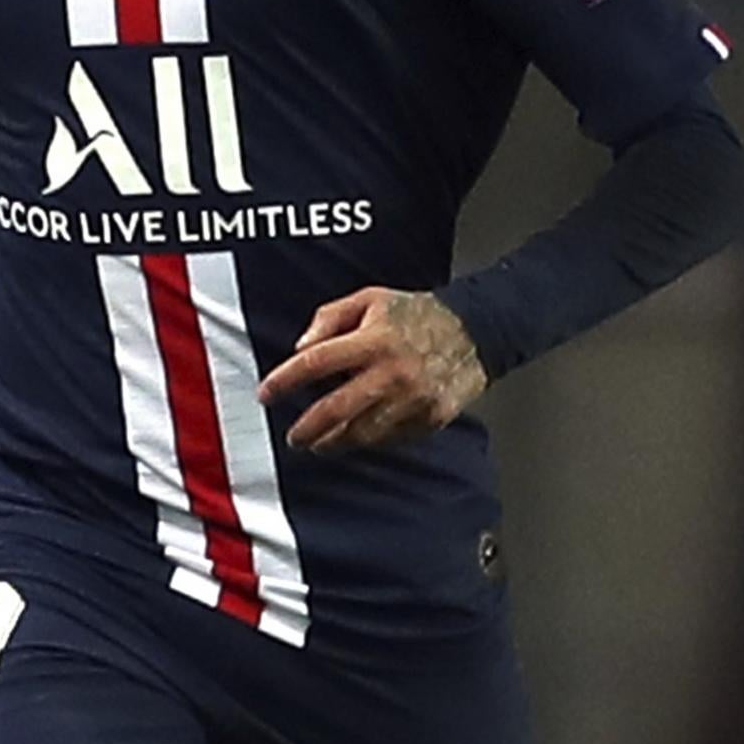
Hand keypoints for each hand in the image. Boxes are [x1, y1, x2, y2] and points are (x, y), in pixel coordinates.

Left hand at [257, 288, 486, 453]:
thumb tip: (299, 347)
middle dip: (306, 428)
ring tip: (319, 444)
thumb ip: (330, 317)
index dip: (284, 381)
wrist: (477, 332)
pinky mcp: (429, 419)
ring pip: (360, 433)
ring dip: (332, 443)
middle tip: (294, 436)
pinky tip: (356, 438)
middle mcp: (391, 373)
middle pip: (334, 410)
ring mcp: (412, 400)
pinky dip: (367, 441)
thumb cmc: (419, 314)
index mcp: (373, 340)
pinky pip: (389, 439)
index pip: (315, 363)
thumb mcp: (371, 299)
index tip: (266, 394)